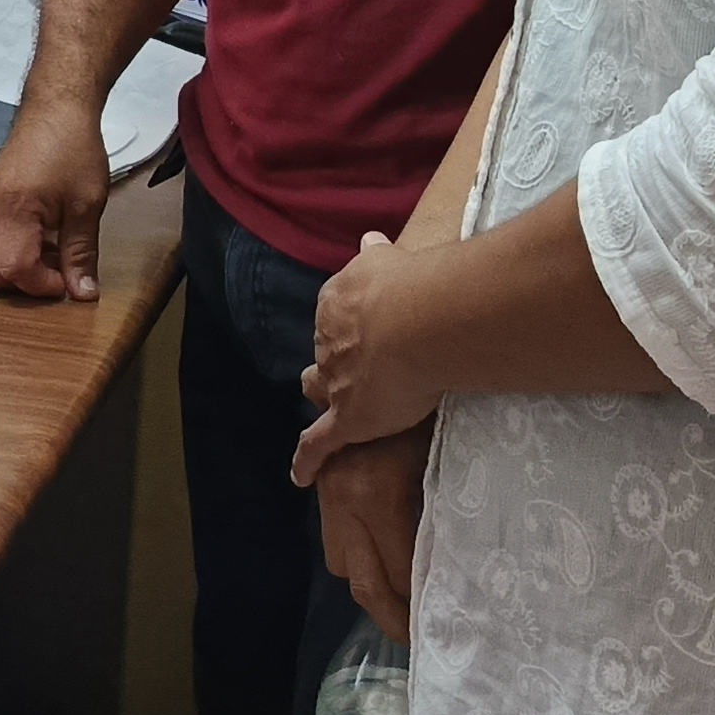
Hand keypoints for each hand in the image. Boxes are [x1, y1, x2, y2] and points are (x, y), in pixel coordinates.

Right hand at [0, 97, 109, 300]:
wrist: (56, 107)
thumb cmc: (73, 147)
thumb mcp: (87, 204)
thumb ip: (81, 253)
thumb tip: (82, 294)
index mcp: (12, 209)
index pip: (13, 270)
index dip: (42, 286)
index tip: (68, 281)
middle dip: (22, 285)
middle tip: (56, 274)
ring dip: (14, 270)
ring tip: (50, 254)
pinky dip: (9, 252)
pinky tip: (40, 239)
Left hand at [290, 233, 442, 485]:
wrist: (414, 320)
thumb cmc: (408, 284)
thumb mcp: (385, 258)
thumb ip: (374, 253)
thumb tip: (368, 238)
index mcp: (335, 304)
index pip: (337, 319)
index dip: (351, 327)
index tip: (367, 330)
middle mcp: (328, 343)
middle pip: (326, 356)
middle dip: (337, 361)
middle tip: (359, 366)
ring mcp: (335, 383)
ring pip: (322, 392)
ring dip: (326, 396)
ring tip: (333, 405)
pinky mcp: (348, 419)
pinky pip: (320, 443)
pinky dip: (308, 459)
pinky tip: (300, 476)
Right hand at [317, 422, 431, 642]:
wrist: (393, 352)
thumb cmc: (433, 406)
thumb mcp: (442, 460)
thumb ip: (438, 513)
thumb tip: (451, 567)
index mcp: (377, 497)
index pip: (400, 573)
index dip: (420, 604)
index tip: (441, 625)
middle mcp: (345, 501)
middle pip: (362, 584)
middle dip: (390, 617)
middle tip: (416, 637)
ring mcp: (330, 492)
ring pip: (340, 564)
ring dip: (368, 584)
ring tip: (401, 597)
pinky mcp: (325, 482)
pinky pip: (333, 536)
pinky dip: (355, 555)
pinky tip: (381, 560)